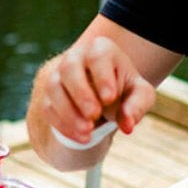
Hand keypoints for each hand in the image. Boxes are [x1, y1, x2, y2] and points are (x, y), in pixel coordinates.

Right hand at [33, 35, 157, 144]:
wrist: (104, 97)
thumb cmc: (124, 90)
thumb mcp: (139, 94)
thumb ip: (137, 106)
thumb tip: (127, 126)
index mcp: (101, 50)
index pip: (97, 57)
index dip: (102, 77)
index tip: (110, 98)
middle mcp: (75, 57)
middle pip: (69, 68)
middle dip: (80, 93)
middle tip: (94, 115)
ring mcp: (58, 75)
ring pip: (53, 88)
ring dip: (68, 112)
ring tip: (87, 132)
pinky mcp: (49, 95)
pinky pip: (48, 107)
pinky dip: (63, 124)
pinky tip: (80, 137)